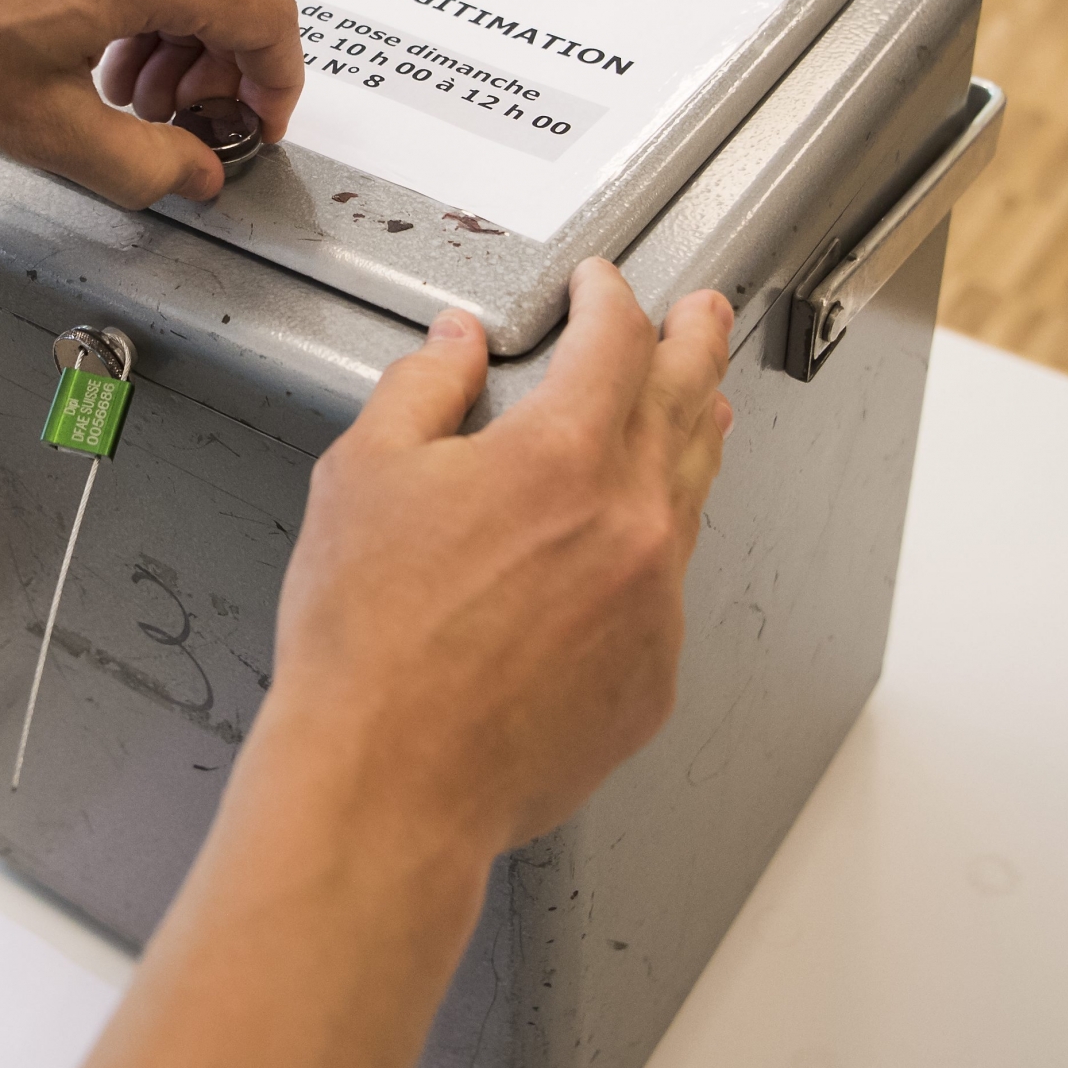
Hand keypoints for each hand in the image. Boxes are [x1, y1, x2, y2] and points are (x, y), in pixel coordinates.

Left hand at [0, 0, 301, 207]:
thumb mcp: (45, 128)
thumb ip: (143, 166)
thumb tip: (195, 175)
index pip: (271, 19)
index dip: (277, 87)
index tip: (254, 125)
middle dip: (233, 62)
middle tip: (187, 117)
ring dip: (191, 35)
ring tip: (131, 91)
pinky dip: (153, 1)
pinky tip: (97, 47)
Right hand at [265, 259, 735, 857]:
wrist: (391, 780)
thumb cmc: (368, 645)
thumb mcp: (363, 476)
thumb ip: (422, 389)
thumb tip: (456, 347)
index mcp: (562, 455)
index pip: (616, 341)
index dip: (610, 298)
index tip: (601, 286)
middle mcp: (631, 521)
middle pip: (687, 402)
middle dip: (693, 344)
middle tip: (703, 314)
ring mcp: (655, 602)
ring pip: (693, 493)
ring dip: (694, 435)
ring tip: (699, 407)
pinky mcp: (653, 673)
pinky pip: (669, 584)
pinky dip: (656, 542)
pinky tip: (632, 542)